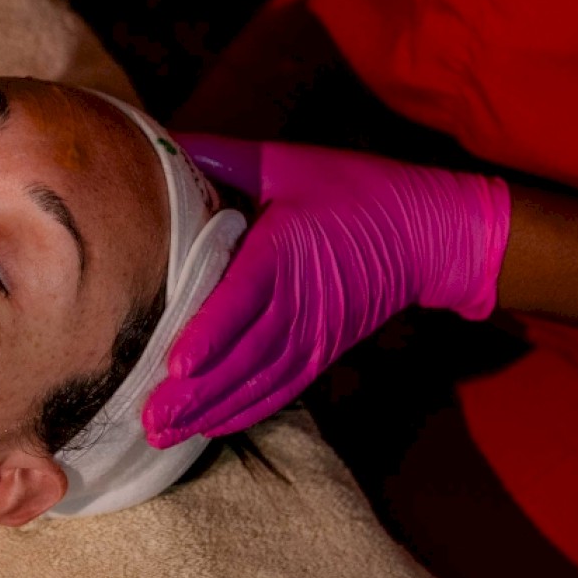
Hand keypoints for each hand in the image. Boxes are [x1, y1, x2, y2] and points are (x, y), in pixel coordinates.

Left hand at [143, 136, 511, 444]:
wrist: (428, 231)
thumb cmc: (352, 189)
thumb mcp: (287, 162)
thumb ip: (222, 157)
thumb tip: (158, 142)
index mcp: (286, 251)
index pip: (244, 299)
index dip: (210, 333)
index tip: (175, 364)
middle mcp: (301, 302)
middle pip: (243, 354)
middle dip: (195, 392)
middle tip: (148, 419)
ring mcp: (315, 334)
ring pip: (258, 381)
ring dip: (211, 410)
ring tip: (163, 434)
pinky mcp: (323, 351)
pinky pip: (281, 389)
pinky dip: (245, 411)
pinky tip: (210, 428)